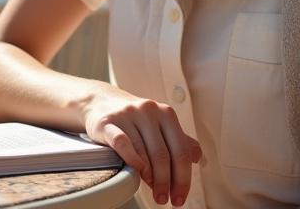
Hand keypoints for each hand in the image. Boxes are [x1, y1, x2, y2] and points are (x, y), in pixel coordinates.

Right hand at [82, 89, 202, 206]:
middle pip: (164, 155)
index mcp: (166, 114)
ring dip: (150, 176)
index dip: (183, 178)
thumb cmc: (135, 119)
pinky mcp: (109, 122)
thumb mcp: (159, 125)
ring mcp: (128, 115)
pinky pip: (122, 143)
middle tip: (163, 199)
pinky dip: (132, 159)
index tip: (179, 197)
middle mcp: (149, 111)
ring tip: (151, 189)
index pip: (181, 151)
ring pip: (144, 152)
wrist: (101, 101)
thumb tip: (199, 158)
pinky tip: (137, 171)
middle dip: (165, 182)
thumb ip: (179, 140)